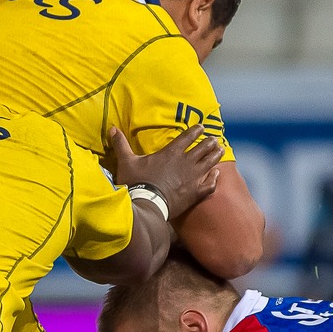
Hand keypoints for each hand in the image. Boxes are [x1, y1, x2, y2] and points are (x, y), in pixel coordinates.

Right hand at [108, 123, 222, 219]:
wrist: (147, 205)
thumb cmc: (136, 182)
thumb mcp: (126, 162)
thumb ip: (121, 144)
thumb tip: (112, 129)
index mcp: (171, 153)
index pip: (187, 137)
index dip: (196, 130)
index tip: (202, 126)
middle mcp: (185, 163)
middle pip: (202, 148)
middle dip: (209, 142)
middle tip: (214, 139)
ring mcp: (193, 178)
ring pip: (209, 163)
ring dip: (215, 155)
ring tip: (220, 150)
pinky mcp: (195, 193)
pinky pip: (209, 184)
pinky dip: (214, 178)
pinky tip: (217, 174)